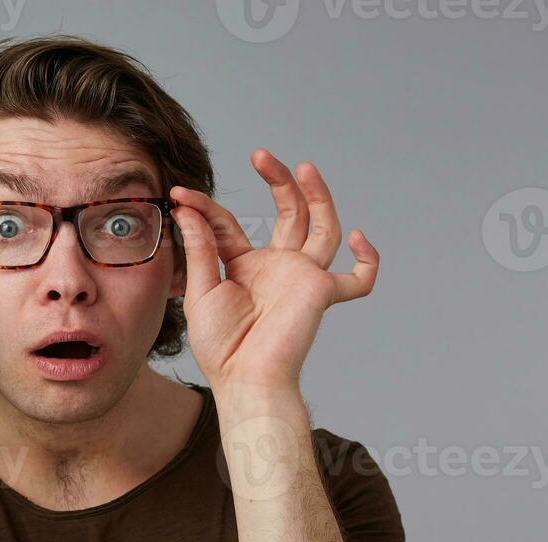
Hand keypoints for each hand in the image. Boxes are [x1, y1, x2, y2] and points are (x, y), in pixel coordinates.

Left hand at [169, 151, 378, 398]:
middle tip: (261, 156)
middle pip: (289, 214)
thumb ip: (199, 248)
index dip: (205, 207)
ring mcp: (302, 278)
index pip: (229, 224)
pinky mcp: (321, 293)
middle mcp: (277, 267)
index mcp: (245, 267)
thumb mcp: (200, 290)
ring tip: (302, 167)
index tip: (181, 195)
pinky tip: (358, 238)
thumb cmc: (220, 347)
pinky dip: (367, 262)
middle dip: (277, 183)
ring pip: (321, 229)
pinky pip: (358, 281)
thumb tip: (187, 208)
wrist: (243, 378)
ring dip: (317, 197)